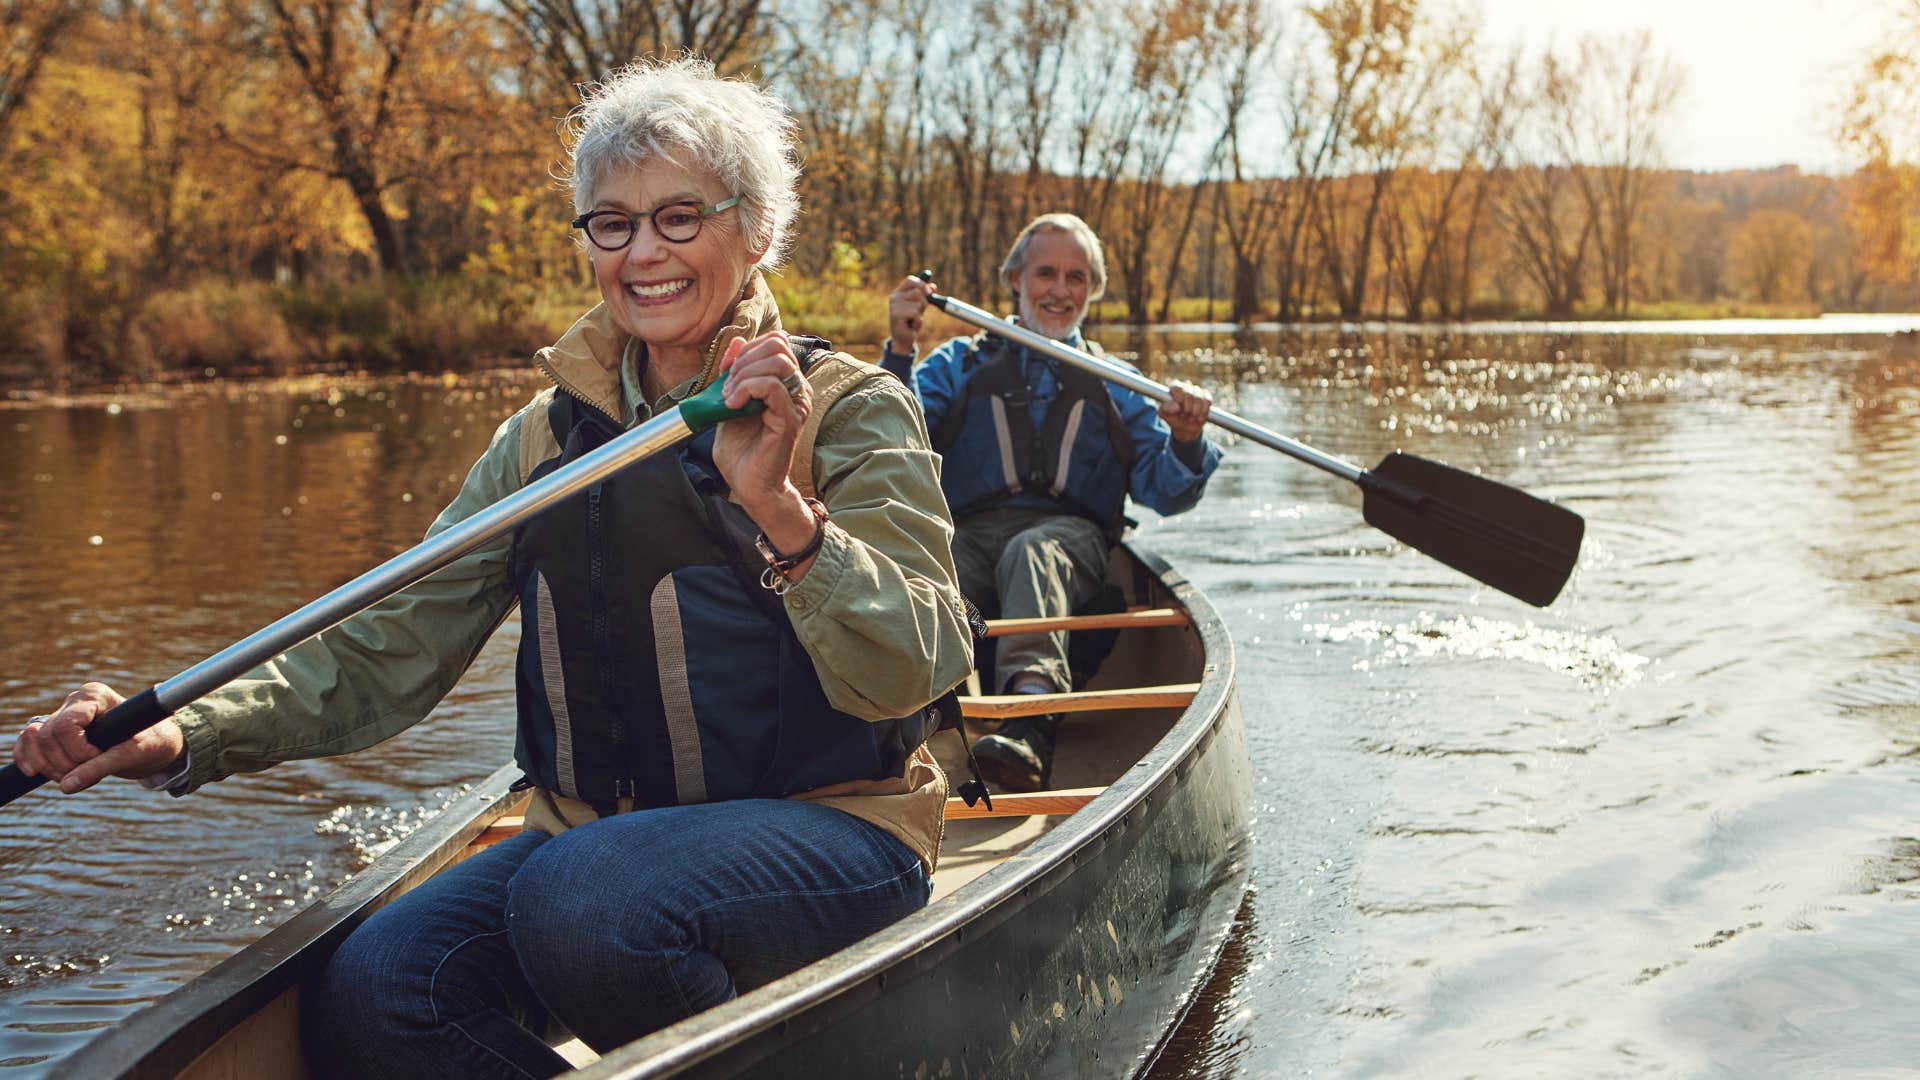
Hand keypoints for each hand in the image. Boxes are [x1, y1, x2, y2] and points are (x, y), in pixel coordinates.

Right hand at [13, 682, 184, 793]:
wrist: (156, 744)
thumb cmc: (152, 742)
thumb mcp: (131, 755)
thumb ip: (99, 768)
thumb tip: (66, 786)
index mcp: (95, 696)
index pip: (65, 726)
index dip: (78, 752)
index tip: (100, 760)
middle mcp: (75, 701)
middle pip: (47, 736)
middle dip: (64, 763)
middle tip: (89, 774)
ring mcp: (62, 714)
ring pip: (34, 740)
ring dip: (48, 766)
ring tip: (74, 777)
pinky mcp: (55, 731)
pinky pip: (28, 742)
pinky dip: (28, 758)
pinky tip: (34, 772)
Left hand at [713, 333, 819, 562]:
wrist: (748, 485)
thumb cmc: (741, 450)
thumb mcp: (730, 400)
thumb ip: (734, 372)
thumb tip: (736, 341)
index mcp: (786, 384)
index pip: (775, 342)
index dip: (747, 350)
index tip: (728, 374)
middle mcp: (797, 390)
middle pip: (777, 346)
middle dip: (744, 361)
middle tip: (727, 388)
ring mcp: (796, 404)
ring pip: (777, 362)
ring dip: (744, 374)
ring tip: (729, 397)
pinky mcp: (790, 418)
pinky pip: (771, 386)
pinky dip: (746, 388)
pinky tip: (733, 404)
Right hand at [888, 275, 936, 354]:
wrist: (903, 339)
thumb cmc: (911, 321)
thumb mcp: (920, 306)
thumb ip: (925, 295)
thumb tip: (933, 286)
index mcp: (899, 293)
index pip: (910, 280)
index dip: (922, 284)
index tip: (929, 292)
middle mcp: (895, 297)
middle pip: (918, 291)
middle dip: (923, 303)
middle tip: (917, 312)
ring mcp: (894, 306)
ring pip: (918, 303)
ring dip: (920, 314)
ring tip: (912, 320)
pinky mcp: (897, 315)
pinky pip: (915, 314)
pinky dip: (917, 321)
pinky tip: (911, 325)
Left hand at [1160, 381, 1212, 443]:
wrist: (1185, 427)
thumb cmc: (1173, 418)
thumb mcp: (1164, 415)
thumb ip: (1166, 409)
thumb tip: (1176, 406)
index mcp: (1174, 388)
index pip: (1177, 386)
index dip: (1179, 397)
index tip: (1179, 408)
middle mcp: (1186, 386)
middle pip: (1189, 393)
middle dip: (1187, 408)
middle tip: (1184, 416)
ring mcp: (1197, 391)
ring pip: (1199, 398)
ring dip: (1195, 412)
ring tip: (1190, 418)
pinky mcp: (1207, 397)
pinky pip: (1207, 402)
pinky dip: (1203, 412)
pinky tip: (1198, 418)